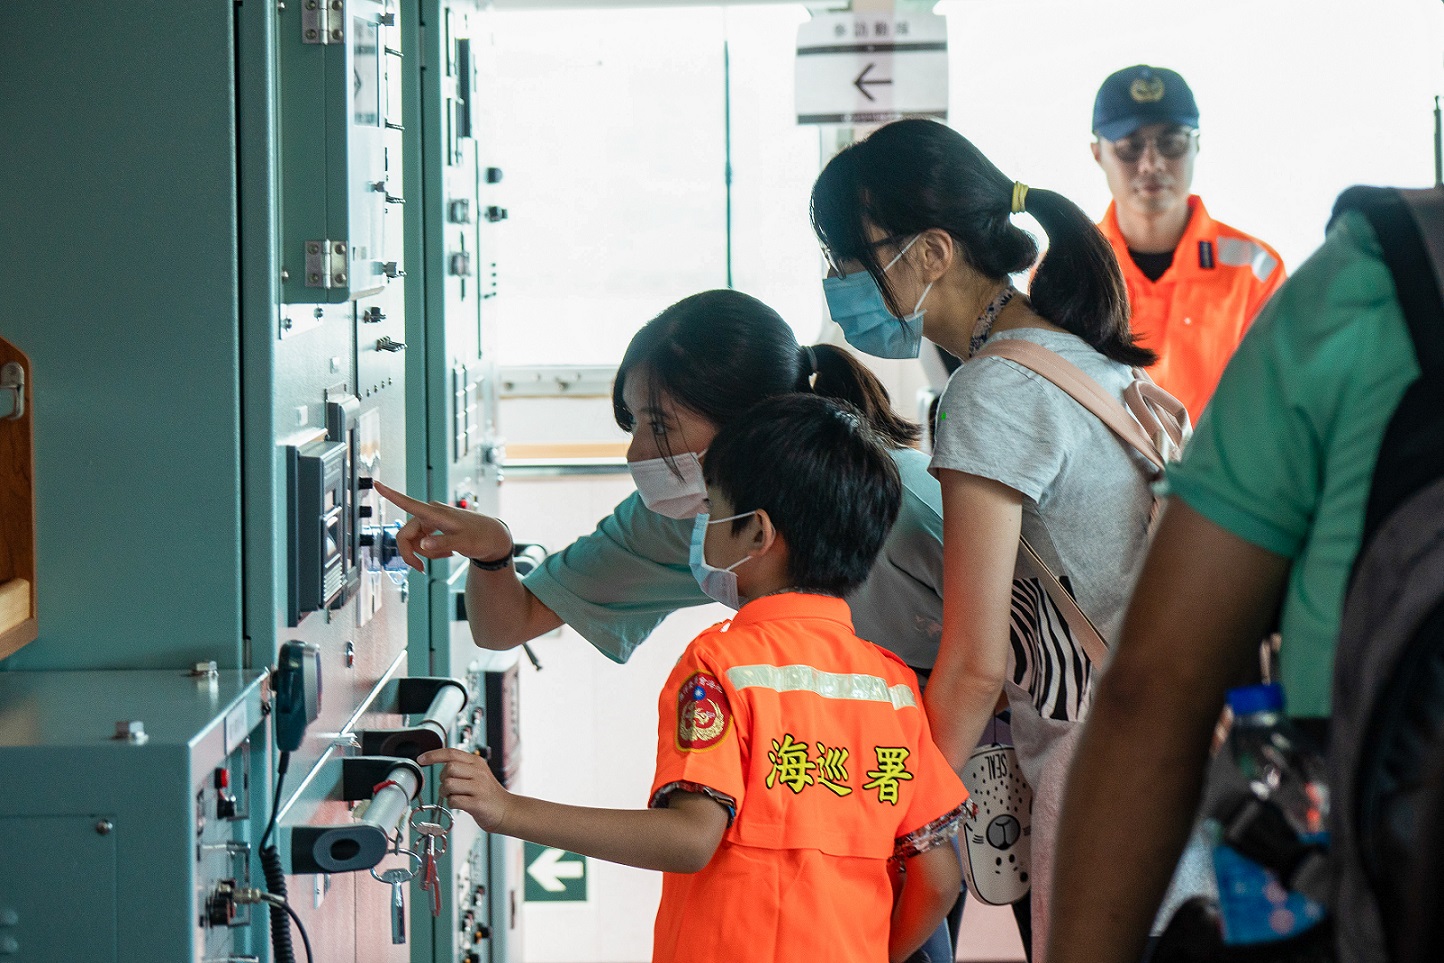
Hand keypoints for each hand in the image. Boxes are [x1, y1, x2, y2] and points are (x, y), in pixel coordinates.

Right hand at [372, 480, 511, 571]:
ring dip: (425, 553)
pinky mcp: (434, 527)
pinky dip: (431, 551)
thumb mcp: (462, 543)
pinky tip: (446, 552)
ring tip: (446, 555)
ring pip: (414, 541)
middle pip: (405, 534)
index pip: (408, 503)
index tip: (376, 483)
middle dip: (411, 553)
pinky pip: (423, 542)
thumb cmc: (480, 537)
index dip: (390, 494)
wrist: (492, 537)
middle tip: (420, 569)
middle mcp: (429, 514)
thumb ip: (442, 544)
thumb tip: (423, 544)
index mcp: (434, 513)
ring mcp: (431, 520)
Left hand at [417, 747, 509, 832]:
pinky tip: (460, 804)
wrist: (507, 810)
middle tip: (448, 787)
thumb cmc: (488, 794)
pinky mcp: (478, 803)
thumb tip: (441, 763)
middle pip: (448, 768)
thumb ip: (461, 767)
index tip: (421, 759)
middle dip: (442, 779)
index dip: (433, 755)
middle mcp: (479, 772)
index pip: (451, 753)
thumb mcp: (477, 774)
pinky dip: (452, 804)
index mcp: (477, 762)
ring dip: (445, 793)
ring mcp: (479, 787)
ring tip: (454, 796)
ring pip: (448, 784)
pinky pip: (454, 801)